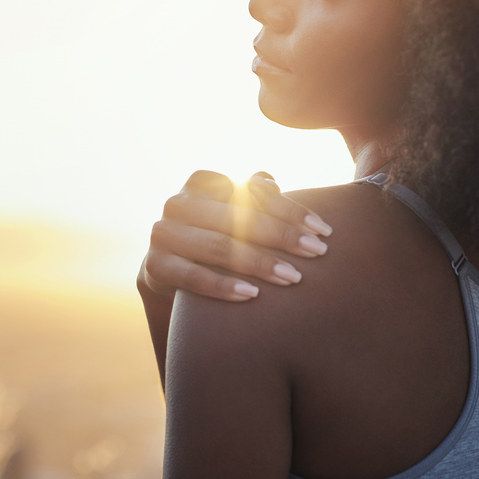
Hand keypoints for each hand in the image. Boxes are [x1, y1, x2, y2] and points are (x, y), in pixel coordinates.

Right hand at [139, 170, 332, 302]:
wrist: (171, 272)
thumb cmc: (216, 236)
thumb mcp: (235, 213)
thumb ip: (256, 195)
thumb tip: (270, 182)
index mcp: (201, 183)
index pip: (250, 191)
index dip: (289, 209)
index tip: (322, 229)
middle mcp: (178, 203)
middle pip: (237, 217)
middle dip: (281, 235)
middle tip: (317, 252)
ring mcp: (163, 234)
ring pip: (218, 247)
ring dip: (258, 263)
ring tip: (292, 277)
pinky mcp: (155, 266)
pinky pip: (192, 277)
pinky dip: (223, 286)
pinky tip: (252, 295)